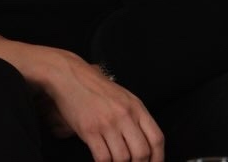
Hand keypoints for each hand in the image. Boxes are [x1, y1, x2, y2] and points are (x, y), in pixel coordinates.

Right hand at [43, 54, 163, 161]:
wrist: (69, 76)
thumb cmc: (96, 88)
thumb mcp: (123, 97)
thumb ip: (136, 118)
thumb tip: (145, 146)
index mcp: (136, 107)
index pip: (156, 139)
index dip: (158, 159)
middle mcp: (124, 115)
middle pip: (141, 153)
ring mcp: (107, 123)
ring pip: (123, 158)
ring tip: (114, 161)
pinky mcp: (89, 129)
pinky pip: (103, 157)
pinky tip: (102, 160)